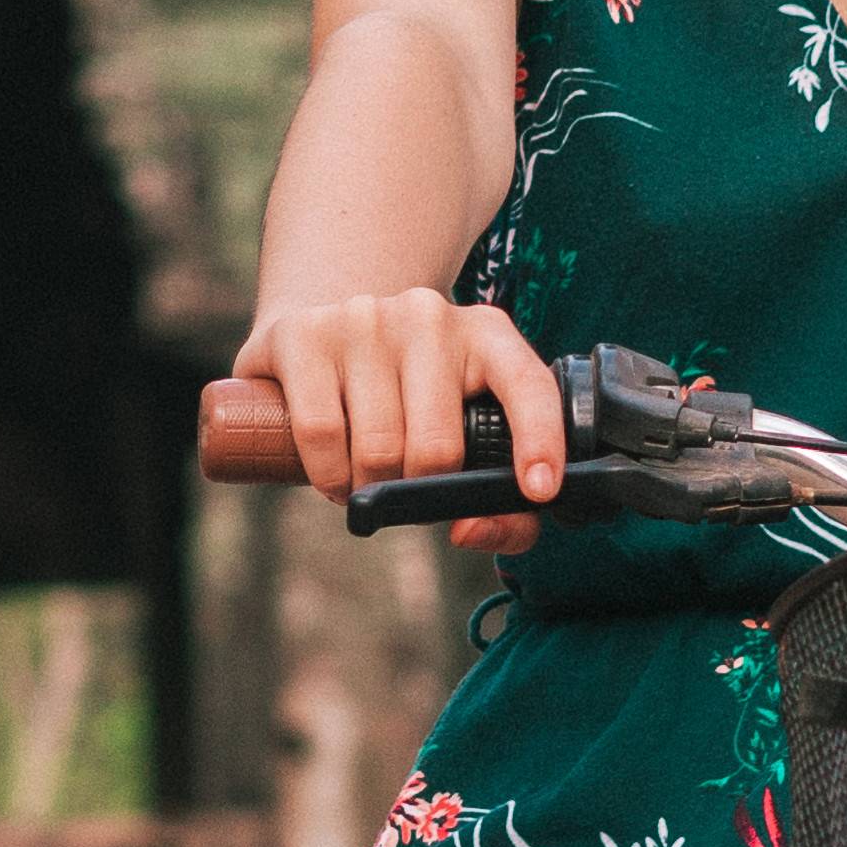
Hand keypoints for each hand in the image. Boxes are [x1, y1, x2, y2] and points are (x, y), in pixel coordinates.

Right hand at [235, 286, 566, 555]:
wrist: (319, 334)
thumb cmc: (406, 400)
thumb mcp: (463, 432)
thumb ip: (499, 506)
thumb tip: (468, 530)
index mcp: (487, 334)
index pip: (528, 384)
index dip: (541, 440)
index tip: (541, 491)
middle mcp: (429, 316)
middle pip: (437, 448)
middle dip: (420, 492)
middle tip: (407, 490)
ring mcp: (365, 318)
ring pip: (377, 449)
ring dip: (371, 490)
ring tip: (367, 479)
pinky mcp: (305, 334)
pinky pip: (321, 434)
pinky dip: (329, 477)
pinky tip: (336, 475)